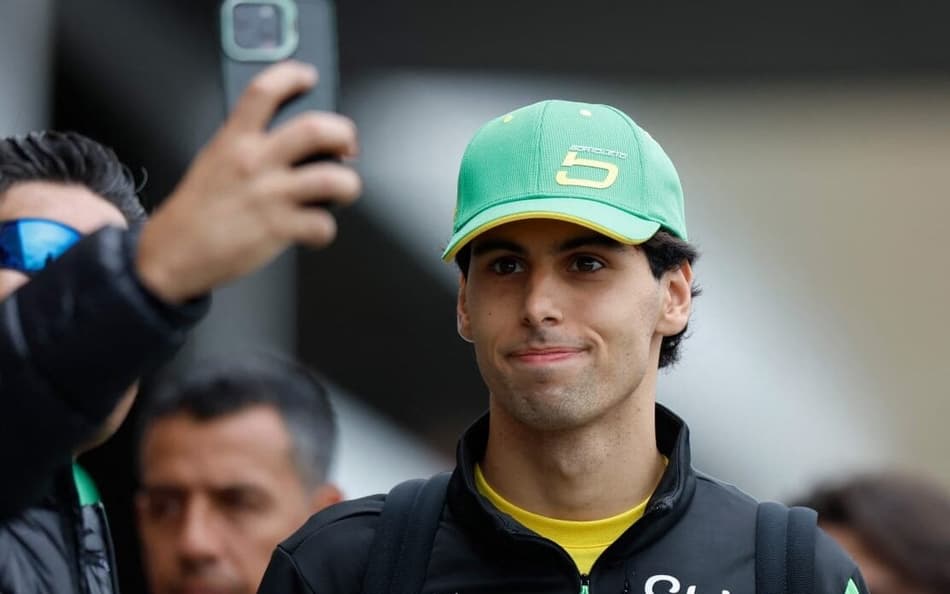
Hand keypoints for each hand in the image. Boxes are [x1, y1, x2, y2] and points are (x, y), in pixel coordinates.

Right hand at [135, 61, 360, 303]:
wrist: (172, 254)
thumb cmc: (195, 211)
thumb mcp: (213, 161)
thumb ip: (247, 145)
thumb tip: (291, 141)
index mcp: (234, 140)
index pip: (264, 92)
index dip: (291, 76)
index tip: (307, 76)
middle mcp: (254, 162)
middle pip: (315, 129)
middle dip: (344, 133)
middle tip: (347, 145)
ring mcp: (269, 195)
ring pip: (333, 179)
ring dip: (349, 185)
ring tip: (344, 190)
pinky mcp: (278, 228)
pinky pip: (323, 225)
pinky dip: (326, 231)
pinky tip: (315, 231)